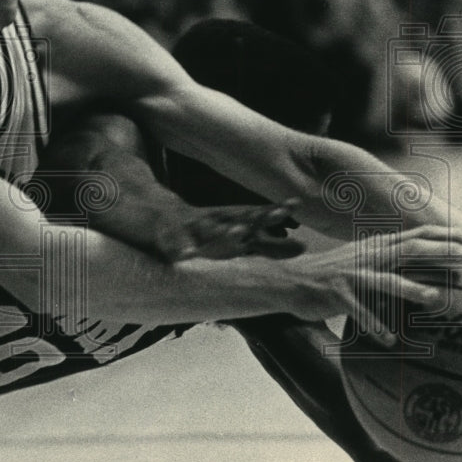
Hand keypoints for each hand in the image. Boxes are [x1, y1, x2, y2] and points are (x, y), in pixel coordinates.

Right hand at [159, 199, 303, 260]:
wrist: (156, 215)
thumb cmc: (202, 231)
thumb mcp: (235, 236)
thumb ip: (268, 244)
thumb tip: (305, 248)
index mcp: (228, 222)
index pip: (254, 216)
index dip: (274, 212)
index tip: (295, 205)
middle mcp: (211, 221)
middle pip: (236, 218)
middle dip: (257, 216)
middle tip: (278, 213)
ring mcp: (189, 228)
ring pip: (207, 229)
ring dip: (223, 232)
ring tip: (240, 232)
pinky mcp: (166, 237)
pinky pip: (172, 244)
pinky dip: (179, 248)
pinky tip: (184, 255)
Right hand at [277, 225, 461, 331]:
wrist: (289, 280)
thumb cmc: (331, 275)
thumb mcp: (361, 259)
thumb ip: (388, 258)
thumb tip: (422, 262)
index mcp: (374, 248)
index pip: (414, 236)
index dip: (442, 235)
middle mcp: (365, 257)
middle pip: (407, 251)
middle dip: (438, 254)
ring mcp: (350, 275)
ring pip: (384, 280)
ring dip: (410, 288)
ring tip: (434, 298)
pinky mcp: (335, 294)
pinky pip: (358, 311)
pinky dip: (374, 325)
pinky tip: (389, 340)